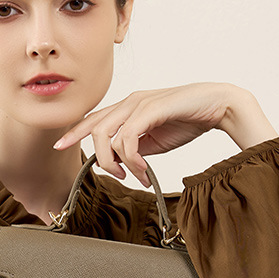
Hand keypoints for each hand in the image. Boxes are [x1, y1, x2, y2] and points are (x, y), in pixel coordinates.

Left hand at [54, 83, 276, 184]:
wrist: (217, 106)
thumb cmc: (188, 120)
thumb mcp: (154, 140)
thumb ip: (135, 147)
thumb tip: (118, 162)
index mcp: (128, 107)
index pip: (94, 119)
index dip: (75, 132)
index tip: (61, 146)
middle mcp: (129, 102)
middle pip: (95, 129)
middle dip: (97, 156)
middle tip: (117, 175)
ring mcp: (139, 103)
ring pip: (108, 135)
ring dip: (119, 163)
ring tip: (137, 175)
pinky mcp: (150, 109)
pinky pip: (127, 138)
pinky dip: (132, 160)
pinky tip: (144, 169)